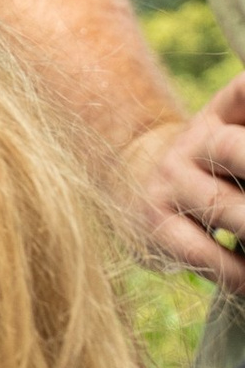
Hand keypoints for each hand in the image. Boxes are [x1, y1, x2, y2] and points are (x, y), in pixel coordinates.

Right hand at [124, 81, 244, 293]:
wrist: (134, 177)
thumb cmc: (213, 163)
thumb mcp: (234, 131)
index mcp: (222, 113)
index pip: (243, 93)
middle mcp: (195, 143)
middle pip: (232, 150)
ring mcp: (171, 184)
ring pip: (220, 207)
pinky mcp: (156, 226)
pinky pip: (201, 253)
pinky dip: (237, 274)